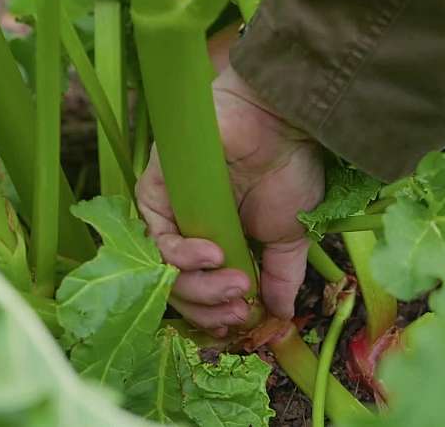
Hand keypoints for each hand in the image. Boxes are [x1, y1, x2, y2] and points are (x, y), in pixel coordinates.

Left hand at [136, 65, 323, 335]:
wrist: (281, 124)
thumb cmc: (288, 169)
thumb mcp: (289, 236)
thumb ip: (280, 276)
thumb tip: (279, 313)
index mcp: (222, 240)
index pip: (203, 291)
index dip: (217, 314)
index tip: (242, 321)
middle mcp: (192, 230)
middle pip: (181, 289)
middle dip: (210, 307)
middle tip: (239, 309)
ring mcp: (172, 213)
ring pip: (166, 273)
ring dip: (201, 289)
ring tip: (237, 285)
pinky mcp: (155, 192)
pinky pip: (157, 239)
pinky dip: (184, 257)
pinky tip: (213, 254)